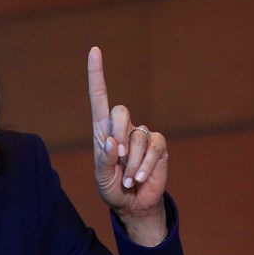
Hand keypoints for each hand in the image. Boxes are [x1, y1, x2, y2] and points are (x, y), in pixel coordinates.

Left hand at [87, 47, 166, 245]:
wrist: (132, 204)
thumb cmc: (111, 187)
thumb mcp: (101, 177)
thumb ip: (103, 160)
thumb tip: (111, 141)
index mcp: (102, 129)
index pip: (99, 96)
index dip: (96, 73)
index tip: (95, 50)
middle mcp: (121, 127)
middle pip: (119, 111)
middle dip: (117, 134)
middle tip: (117, 158)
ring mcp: (141, 135)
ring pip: (136, 136)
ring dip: (131, 161)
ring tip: (128, 176)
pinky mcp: (158, 146)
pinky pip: (154, 147)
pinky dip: (145, 165)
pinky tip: (139, 178)